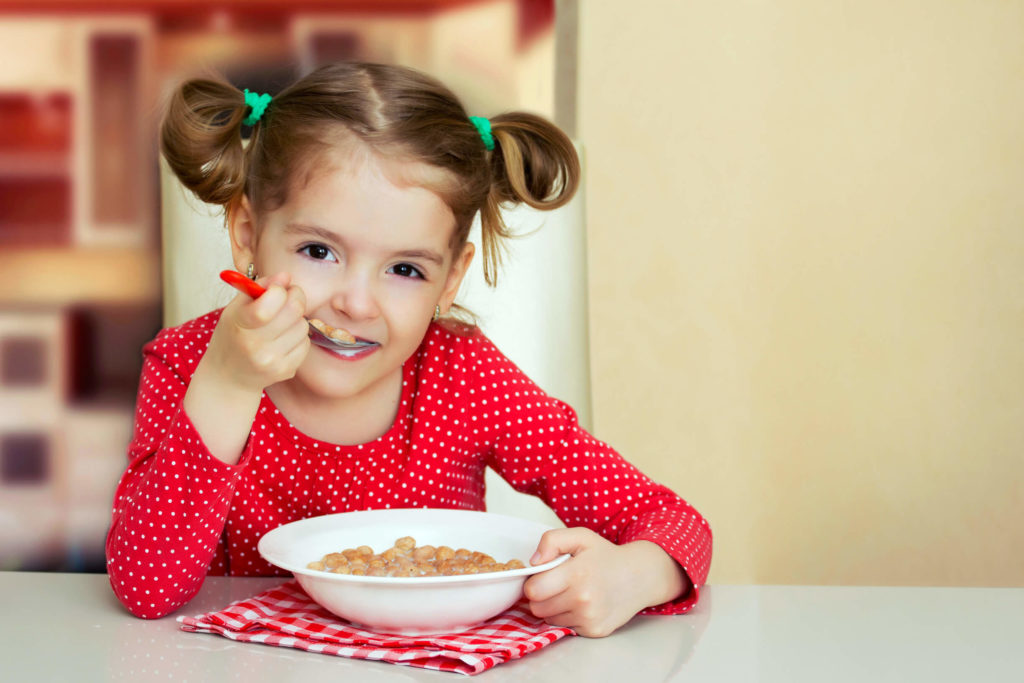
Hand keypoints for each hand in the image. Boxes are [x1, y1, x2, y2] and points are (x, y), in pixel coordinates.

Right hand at [202, 271, 310, 393]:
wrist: (229, 375)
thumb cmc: (233, 335)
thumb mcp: (236, 308)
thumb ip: (260, 288)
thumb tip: (285, 276)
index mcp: (240, 324)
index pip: (270, 302)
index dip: (279, 290)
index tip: (276, 289)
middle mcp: (256, 345)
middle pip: (294, 310)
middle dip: (296, 297)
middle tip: (289, 297)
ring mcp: (272, 361)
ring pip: (303, 326)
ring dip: (296, 320)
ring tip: (281, 324)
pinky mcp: (286, 370)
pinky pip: (306, 343)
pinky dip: (298, 338)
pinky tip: (283, 340)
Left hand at [523, 527, 689, 637]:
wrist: (639, 577)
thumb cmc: (606, 556)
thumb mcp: (580, 536)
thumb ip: (551, 541)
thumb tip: (533, 562)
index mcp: (576, 574)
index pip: (533, 590)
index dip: (533, 582)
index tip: (543, 576)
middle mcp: (583, 599)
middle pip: (537, 608)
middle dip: (541, 596)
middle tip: (556, 584)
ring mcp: (590, 618)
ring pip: (549, 619)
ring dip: (554, 608)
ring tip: (571, 593)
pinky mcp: (595, 631)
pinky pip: (566, 627)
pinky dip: (568, 616)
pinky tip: (582, 604)